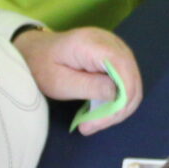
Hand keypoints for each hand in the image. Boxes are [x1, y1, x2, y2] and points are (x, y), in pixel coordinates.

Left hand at [13, 26, 142, 132]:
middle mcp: (110, 42)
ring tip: (95, 122)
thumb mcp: (59, 82)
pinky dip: (118, 99)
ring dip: (119, 107)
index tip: (102, 120)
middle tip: (93, 126)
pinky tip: (101, 110)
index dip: (122, 96)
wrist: (36, 50)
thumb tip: (119, 95)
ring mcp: (115, 47)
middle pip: (131, 77)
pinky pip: (126, 80)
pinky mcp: (116, 56)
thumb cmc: (42, 65)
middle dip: (119, 108)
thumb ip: (90, 86)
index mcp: (93, 44)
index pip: (123, 68)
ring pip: (132, 82)